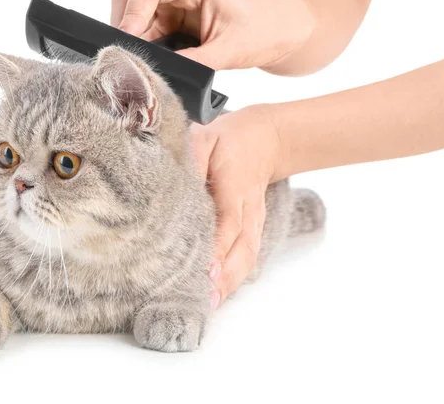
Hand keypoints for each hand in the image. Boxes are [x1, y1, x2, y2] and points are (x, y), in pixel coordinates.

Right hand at [110, 0, 313, 70]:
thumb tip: (162, 75)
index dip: (132, 12)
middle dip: (124, 25)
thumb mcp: (229, 51)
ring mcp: (171, 1)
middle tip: (128, 57)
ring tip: (139, 65)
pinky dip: (141, 47)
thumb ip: (194, 62)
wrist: (279, 30)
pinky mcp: (170, 19)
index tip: (128, 40)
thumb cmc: (263, 30)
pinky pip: (144, 30)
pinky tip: (148, 64)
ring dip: (132, 40)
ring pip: (132, 15)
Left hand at [190, 106, 281, 307]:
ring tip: (210, 304)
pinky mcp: (253, 229)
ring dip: (230, 282)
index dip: (218, 248)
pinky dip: (235, 278)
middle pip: (241, 250)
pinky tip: (218, 293)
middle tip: (204, 298)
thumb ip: (192, 158)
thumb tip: (176, 181)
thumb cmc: (229, 140)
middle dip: (224, 276)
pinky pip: (247, 257)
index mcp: (236, 189)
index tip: (206, 270)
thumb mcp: (206, 139)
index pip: (228, 223)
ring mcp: (254, 223)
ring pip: (247, 258)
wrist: (266, 140)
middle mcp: (249, 211)